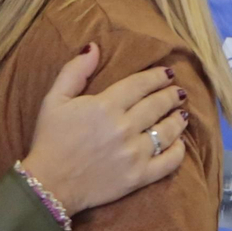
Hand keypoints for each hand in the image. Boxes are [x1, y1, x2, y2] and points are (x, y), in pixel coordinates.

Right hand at [19, 44, 189, 213]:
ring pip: (167, 131)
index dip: (157, 77)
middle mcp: (124, 127)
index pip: (140, 85)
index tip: (167, 73)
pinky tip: (179, 143)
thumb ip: (75, 71)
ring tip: (182, 113)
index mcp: (105, 106)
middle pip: (157, 105)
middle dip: (171, 95)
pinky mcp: (139, 177)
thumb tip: (94, 47)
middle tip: (179, 92)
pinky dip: (178, 150)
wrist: (49, 183)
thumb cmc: (50, 140)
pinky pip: (169, 162)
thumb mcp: (54, 99)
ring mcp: (134, 153)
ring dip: (178, 119)